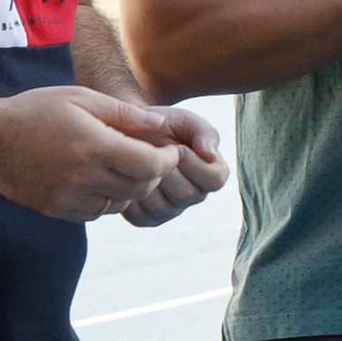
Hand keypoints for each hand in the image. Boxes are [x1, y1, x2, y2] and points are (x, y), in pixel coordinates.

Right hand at [0, 86, 200, 222]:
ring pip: (120, 203)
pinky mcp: (57, 210)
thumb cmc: (36, 111)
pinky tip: (97, 180)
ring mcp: (69, 197)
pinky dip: (105, 200)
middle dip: (153, 174)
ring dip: (129, 189)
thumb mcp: (80, 98)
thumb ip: (124, 114)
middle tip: (150, 159)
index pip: (150, 165)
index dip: (168, 160)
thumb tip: (161, 124)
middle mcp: (84, 176)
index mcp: (94, 146)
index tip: (170, 151)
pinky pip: (96, 212)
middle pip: (140, 188)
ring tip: (121, 167)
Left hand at [109, 100, 229, 227]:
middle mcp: (194, 197)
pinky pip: (141, 214)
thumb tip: (210, 155)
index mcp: (211, 174)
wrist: (126, 131)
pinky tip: (128, 176)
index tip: (177, 147)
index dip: (194, 163)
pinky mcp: (145, 219)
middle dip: (167, 170)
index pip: (215, 180)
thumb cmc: (160, 125)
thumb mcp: (185, 121)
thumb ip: (204, 133)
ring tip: (139, 162)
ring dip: (147, 181)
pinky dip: (130, 193)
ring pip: (162, 206)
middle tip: (153, 152)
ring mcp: (170, 211)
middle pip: (187, 194)